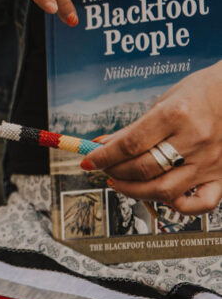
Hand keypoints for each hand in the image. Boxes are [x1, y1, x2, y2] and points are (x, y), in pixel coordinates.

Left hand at [81, 62, 221, 213]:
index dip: (104, 156)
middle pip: (143, 169)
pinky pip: (202, 203)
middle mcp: (194, 139)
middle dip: (114, 171)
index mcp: (176, 114)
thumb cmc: (201, 91)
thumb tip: (102, 145)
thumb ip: (134, 128)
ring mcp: (209, 161)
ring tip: (120, 182)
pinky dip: (180, 206)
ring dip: (134, 191)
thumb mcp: (164, 101)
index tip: (89, 160)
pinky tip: (164, 197)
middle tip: (104, 168)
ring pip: (165, 190)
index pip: (130, 144)